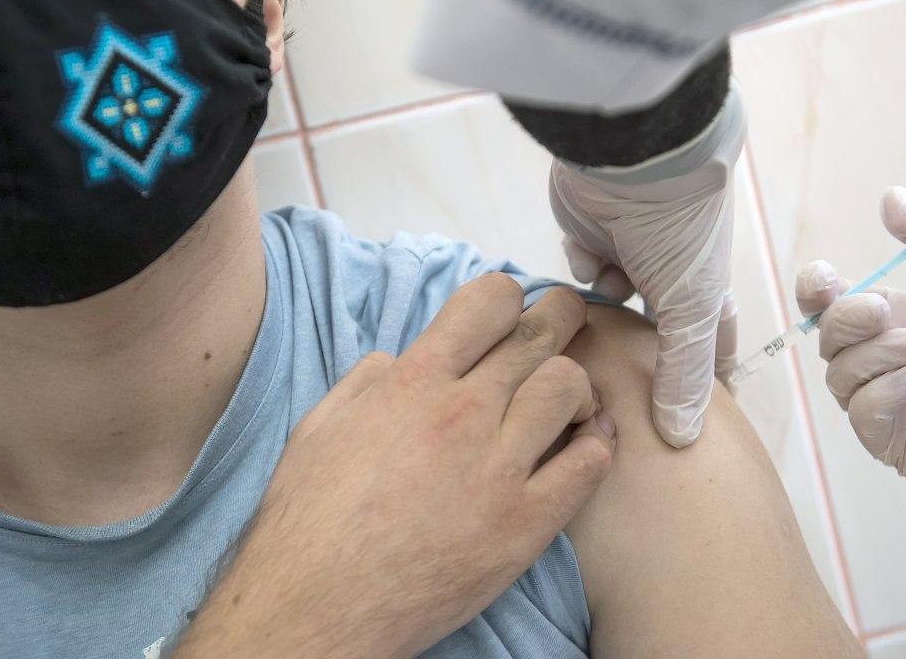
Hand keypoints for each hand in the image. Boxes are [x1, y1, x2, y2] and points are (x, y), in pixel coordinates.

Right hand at [175, 275, 616, 658]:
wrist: (317, 609)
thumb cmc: (308, 522)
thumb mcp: (319, 427)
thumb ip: (366, 381)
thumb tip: (399, 359)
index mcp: (412, 382)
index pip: (488, 300)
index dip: (507, 297)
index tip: (512, 311)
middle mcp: (462, 413)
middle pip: (539, 334)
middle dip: (560, 316)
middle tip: (567, 320)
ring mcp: (497, 468)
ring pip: (569, 387)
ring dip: (575, 386)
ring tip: (569, 400)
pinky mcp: (524, 524)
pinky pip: (587, 464)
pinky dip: (596, 445)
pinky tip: (586, 444)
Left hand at [549, 85, 744, 447]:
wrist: (634, 157)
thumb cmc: (679, 231)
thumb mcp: (692, 308)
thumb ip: (684, 374)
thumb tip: (683, 440)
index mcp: (703, 290)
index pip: (708, 347)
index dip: (701, 381)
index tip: (684, 424)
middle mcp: (667, 274)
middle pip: (649, 331)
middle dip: (633, 353)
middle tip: (611, 394)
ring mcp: (628, 253)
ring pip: (609, 303)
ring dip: (604, 305)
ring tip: (601, 302)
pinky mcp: (590, 234)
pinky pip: (581, 268)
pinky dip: (583, 265)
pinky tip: (588, 256)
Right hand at [795, 187, 905, 545]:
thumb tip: (890, 198)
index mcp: (902, 317)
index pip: (834, 304)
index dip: (814, 290)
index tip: (824, 279)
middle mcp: (889, 359)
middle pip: (827, 338)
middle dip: (843, 318)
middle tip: (883, 310)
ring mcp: (892, 402)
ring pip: (838, 376)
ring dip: (871, 355)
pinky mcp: (898, 441)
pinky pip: (860, 414)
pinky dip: (881, 393)